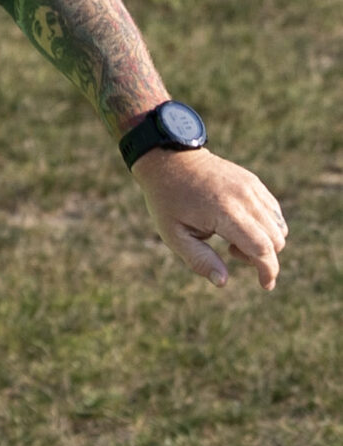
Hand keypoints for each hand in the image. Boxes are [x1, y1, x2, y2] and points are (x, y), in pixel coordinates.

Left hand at [131, 146, 286, 289]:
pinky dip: (266, 226)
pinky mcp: (254, 182)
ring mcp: (252, 187)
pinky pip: (273, 211)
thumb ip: (200, 260)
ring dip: (265, 242)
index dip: (267, 270)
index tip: (265, 285)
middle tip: (230, 253)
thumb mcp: (174, 235)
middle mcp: (246, 198)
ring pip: (278, 225)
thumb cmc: (167, 201)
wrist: (169, 160)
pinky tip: (239, 226)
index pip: (261, 248)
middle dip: (262, 258)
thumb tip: (223, 282)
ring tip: (231, 239)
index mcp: (226, 213)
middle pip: (275, 239)